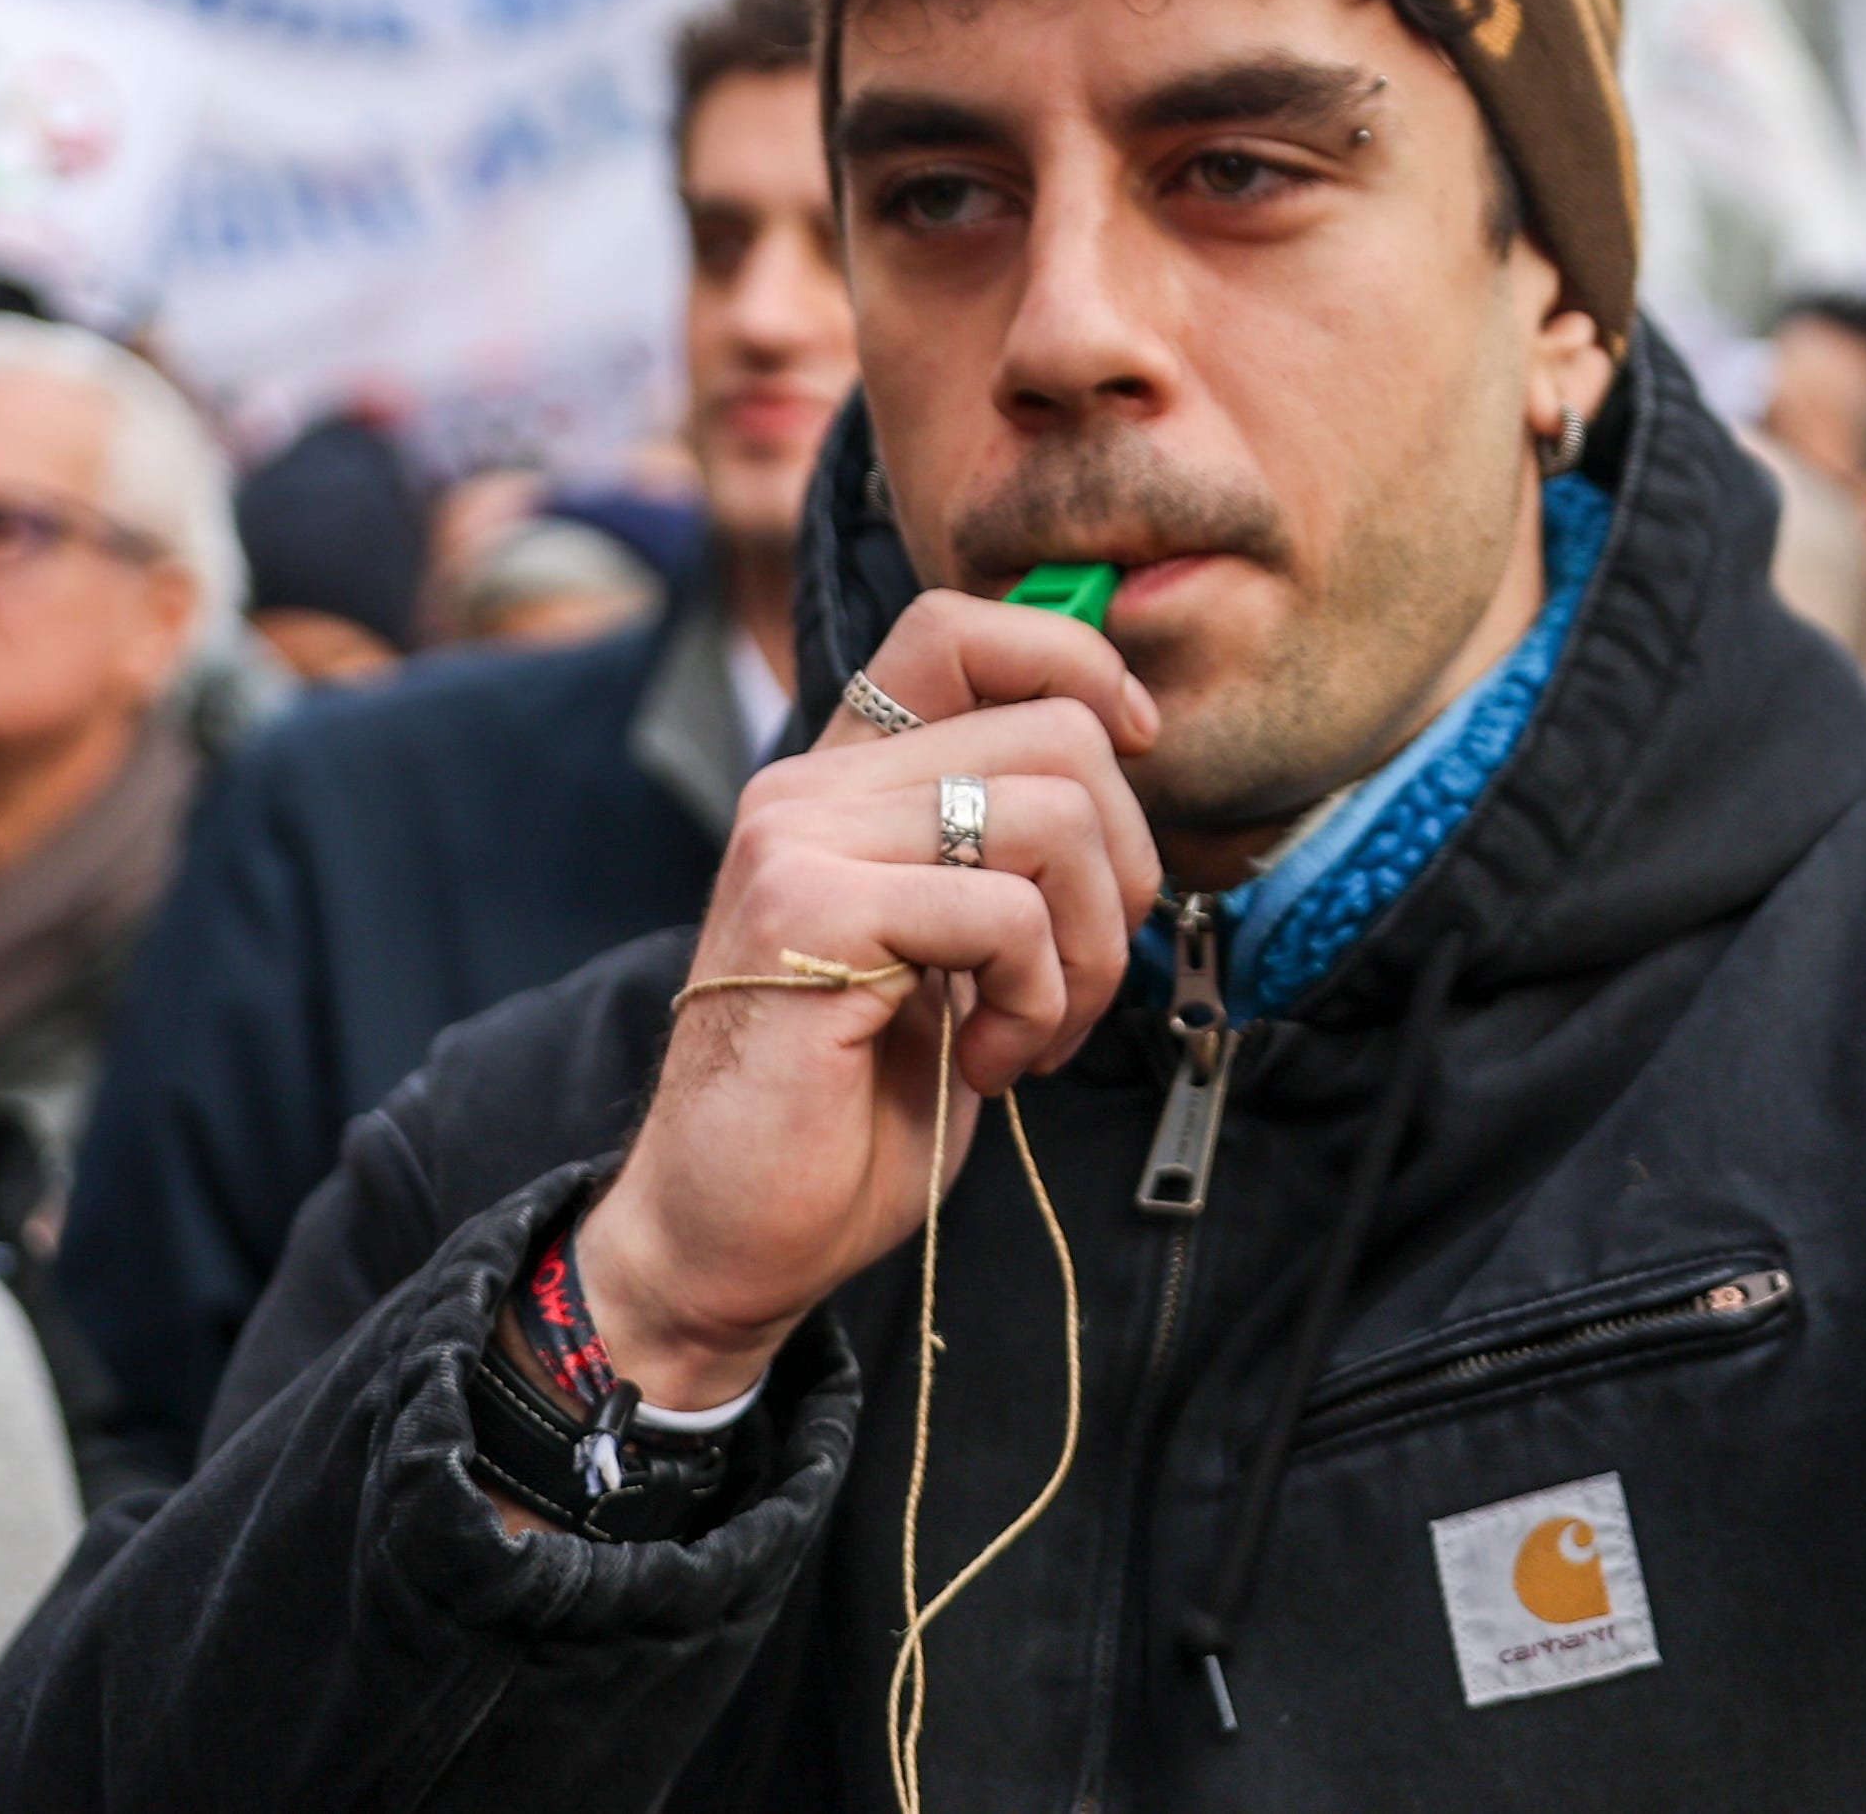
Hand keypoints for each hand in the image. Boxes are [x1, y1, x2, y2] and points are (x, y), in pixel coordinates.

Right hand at [568, 596, 1161, 1407]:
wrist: (732, 1236)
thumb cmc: (851, 1103)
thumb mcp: (953, 945)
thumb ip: (1002, 843)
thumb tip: (1125, 746)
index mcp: (843, 782)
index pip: (960, 629)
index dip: (1075, 666)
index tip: (1133, 756)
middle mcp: (809, 787)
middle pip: (1056, 732)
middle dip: (1123, 872)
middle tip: (1079, 983)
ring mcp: (798, 839)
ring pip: (1052, 815)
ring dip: (1088, 951)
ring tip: (1029, 1033)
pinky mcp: (806, 911)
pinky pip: (1005, 909)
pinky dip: (1037, 1000)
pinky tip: (982, 1064)